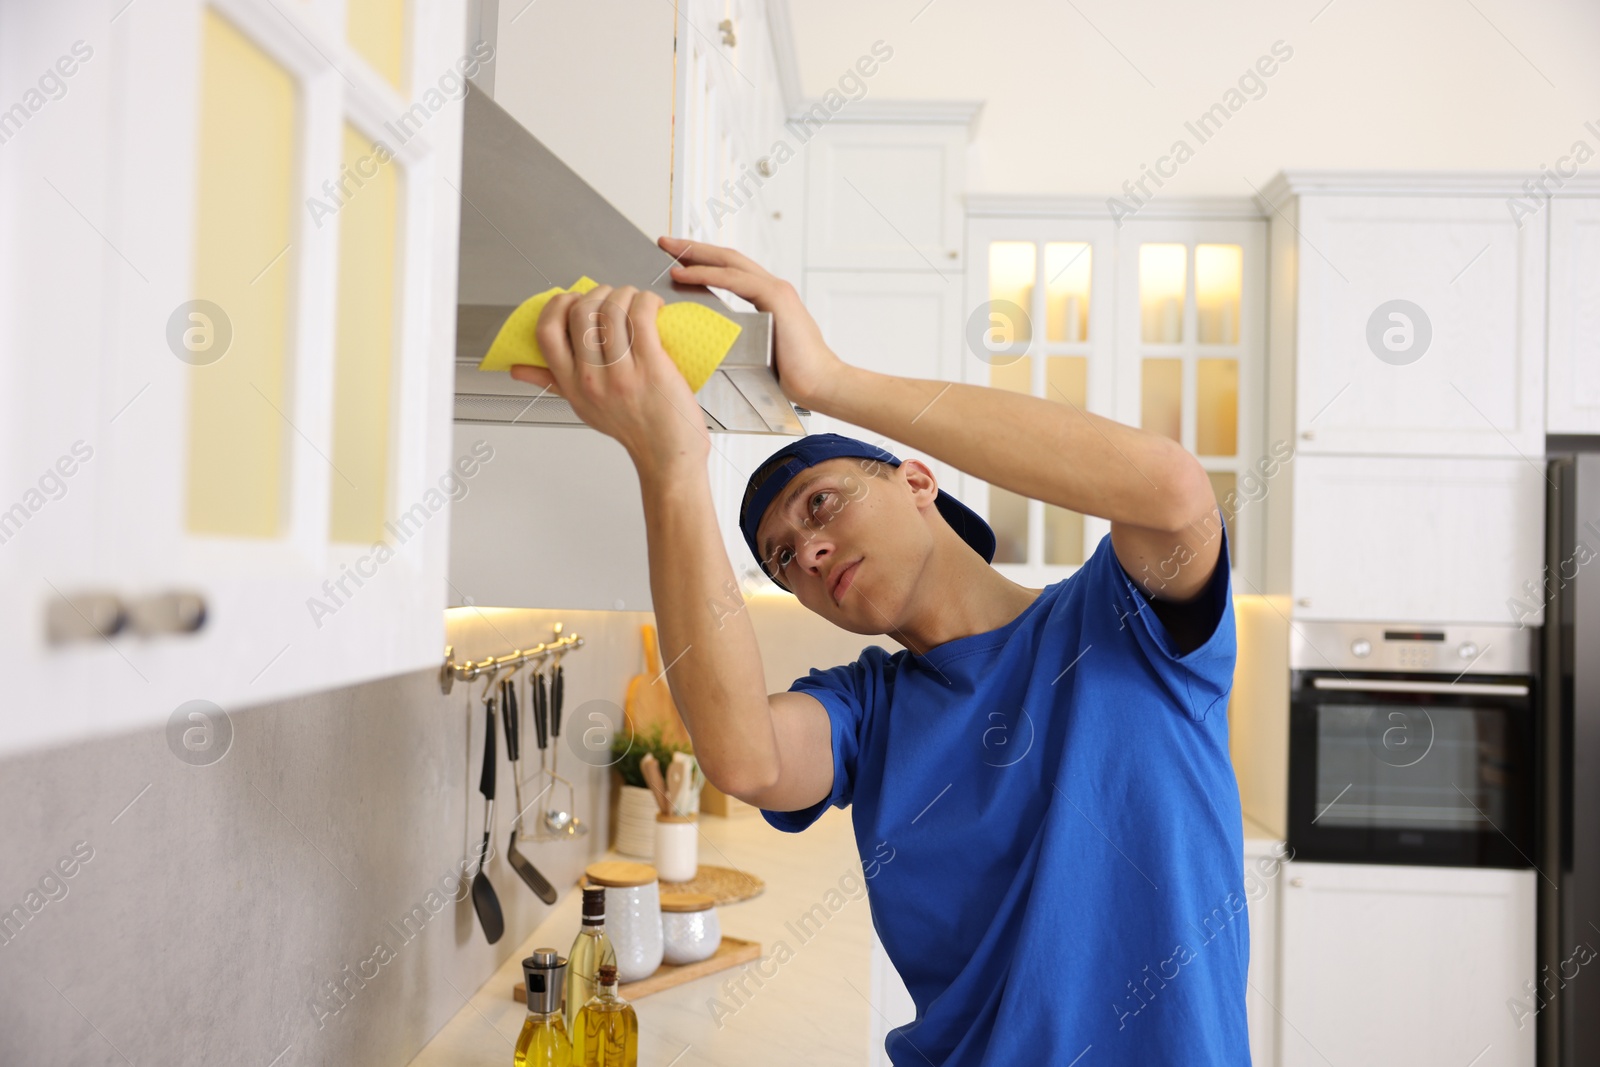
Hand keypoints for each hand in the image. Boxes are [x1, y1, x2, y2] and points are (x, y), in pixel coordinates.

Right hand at [509, 285, 709, 475]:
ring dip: (626, 293)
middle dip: (598, 292)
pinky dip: (647, 301)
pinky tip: (654, 306)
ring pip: (613, 310)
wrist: (667, 454)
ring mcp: (621, 373)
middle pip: (581, 312)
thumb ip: (552, 382)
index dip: (557, 304)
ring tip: (637, 300)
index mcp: (571, 384)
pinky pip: (642, 317)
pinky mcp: (652, 366)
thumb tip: (518, 370)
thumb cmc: (633, 429)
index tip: (575, 300)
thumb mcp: (583, 407)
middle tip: (614, 297)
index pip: (546, 332)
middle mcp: (592, 379)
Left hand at [657, 236, 843, 409]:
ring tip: (668, 251)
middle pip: (727, 258)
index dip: (702, 261)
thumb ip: (735, 338)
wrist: (820, 385)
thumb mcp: (754, 352)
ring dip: (695, 254)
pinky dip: (707, 274)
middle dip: (694, 248)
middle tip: (664, 242)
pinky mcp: (777, 298)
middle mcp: (772, 288)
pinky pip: (735, 280)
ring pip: (729, 262)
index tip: (675, 259)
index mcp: (768, 298)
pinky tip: (684, 274)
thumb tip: (704, 344)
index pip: (730, 270)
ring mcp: (776, 290)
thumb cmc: (791, 377)